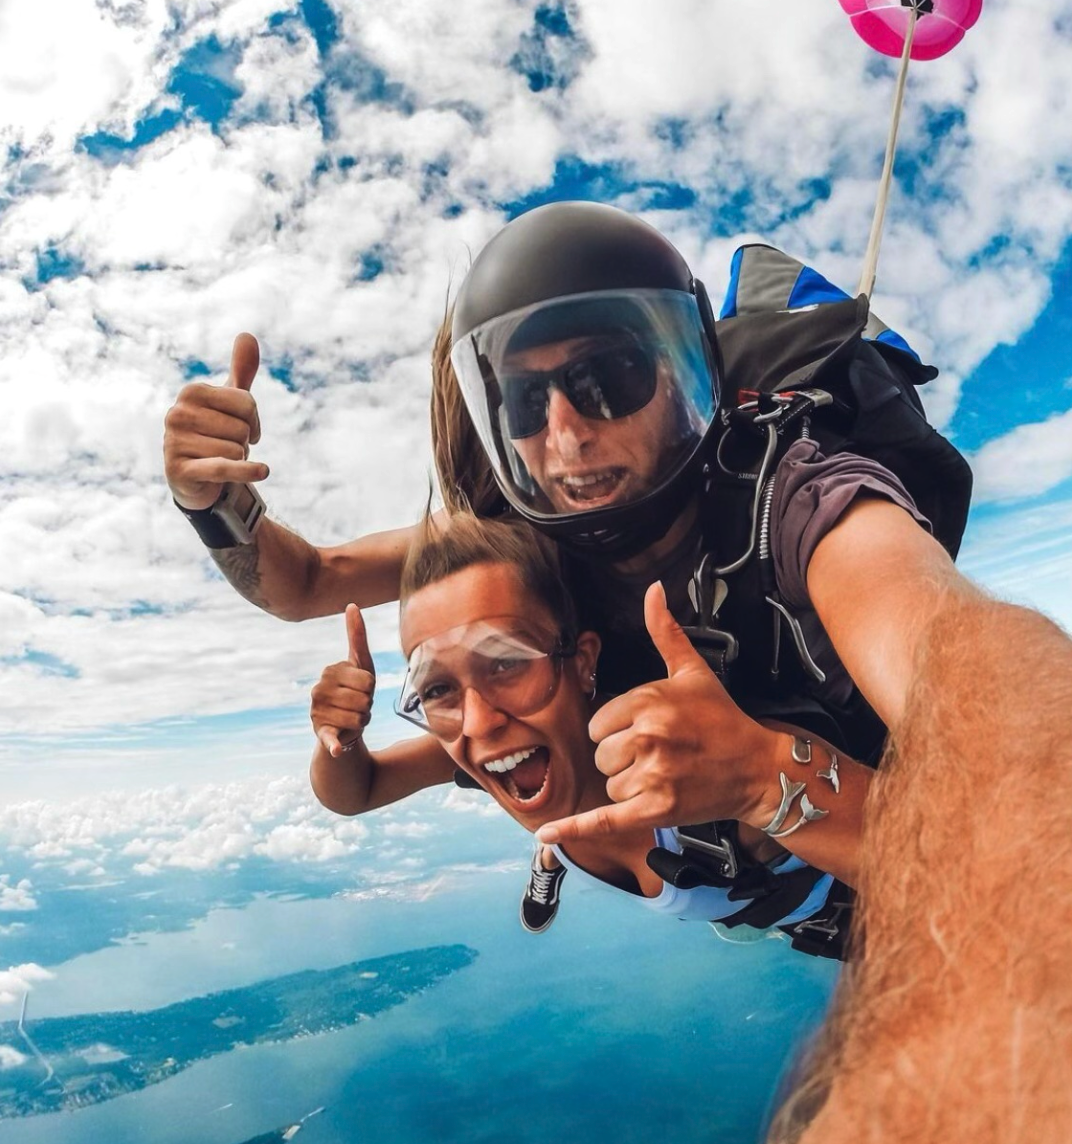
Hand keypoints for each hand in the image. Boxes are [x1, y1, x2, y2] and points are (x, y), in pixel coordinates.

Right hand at [163, 332, 267, 509]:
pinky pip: (224, 467)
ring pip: (236, 449)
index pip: (247, 402)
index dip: (254, 420)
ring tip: (220, 459)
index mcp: (191, 392)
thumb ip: (241, 370)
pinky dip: (247, 471)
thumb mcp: (231, 402)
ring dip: (237, 459)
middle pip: (242, 427)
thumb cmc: (217, 434)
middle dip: (244, 441)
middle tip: (228, 446)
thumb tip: (247, 334)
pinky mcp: (179, 470)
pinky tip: (263, 471)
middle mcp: (176, 414)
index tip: (244, 427)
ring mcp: (174, 443)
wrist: (199, 479)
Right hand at [310, 604, 376, 757]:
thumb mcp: (360, 663)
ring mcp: (317, 712)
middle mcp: (318, 690)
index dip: (372, 688)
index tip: (362, 688)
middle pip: (365, 698)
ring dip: (363, 721)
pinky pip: (330, 738)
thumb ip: (356, 635)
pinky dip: (334, 744)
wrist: (345, 726)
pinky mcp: (321, 733)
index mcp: (330, 671)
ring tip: (352, 718)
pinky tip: (336, 747)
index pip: (369, 679)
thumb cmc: (355, 690)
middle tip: (358, 706)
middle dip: (369, 705)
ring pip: (360, 718)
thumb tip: (352, 604)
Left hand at [537, 581, 778, 844]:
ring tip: (664, 777)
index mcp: (648, 701)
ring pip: (609, 786)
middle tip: (660, 757)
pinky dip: (577, 829)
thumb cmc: (722, 719)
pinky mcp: (657, 808)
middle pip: (601, 755)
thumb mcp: (692, 671)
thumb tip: (654, 590)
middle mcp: (648, 736)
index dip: (617, 731)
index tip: (646, 733)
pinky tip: (549, 833)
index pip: (598, 724)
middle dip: (623, 759)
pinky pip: (606, 818)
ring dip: (629, 787)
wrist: (757, 768)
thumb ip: (665, 632)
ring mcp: (653, 774)